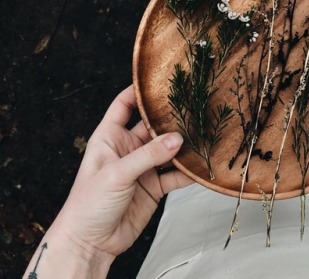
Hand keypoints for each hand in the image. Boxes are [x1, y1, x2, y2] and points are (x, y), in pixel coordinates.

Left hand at [24, 85, 192, 277]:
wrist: (92, 242)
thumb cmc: (89, 204)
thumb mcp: (117, 174)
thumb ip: (147, 155)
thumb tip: (177, 139)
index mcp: (109, 137)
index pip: (123, 105)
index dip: (139, 92)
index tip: (159, 82)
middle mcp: (128, 148)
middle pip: (152, 127)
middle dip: (170, 120)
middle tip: (192, 110)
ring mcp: (142, 167)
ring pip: (167, 150)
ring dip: (183, 146)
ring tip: (202, 136)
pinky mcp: (154, 186)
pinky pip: (175, 174)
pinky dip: (188, 172)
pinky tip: (200, 167)